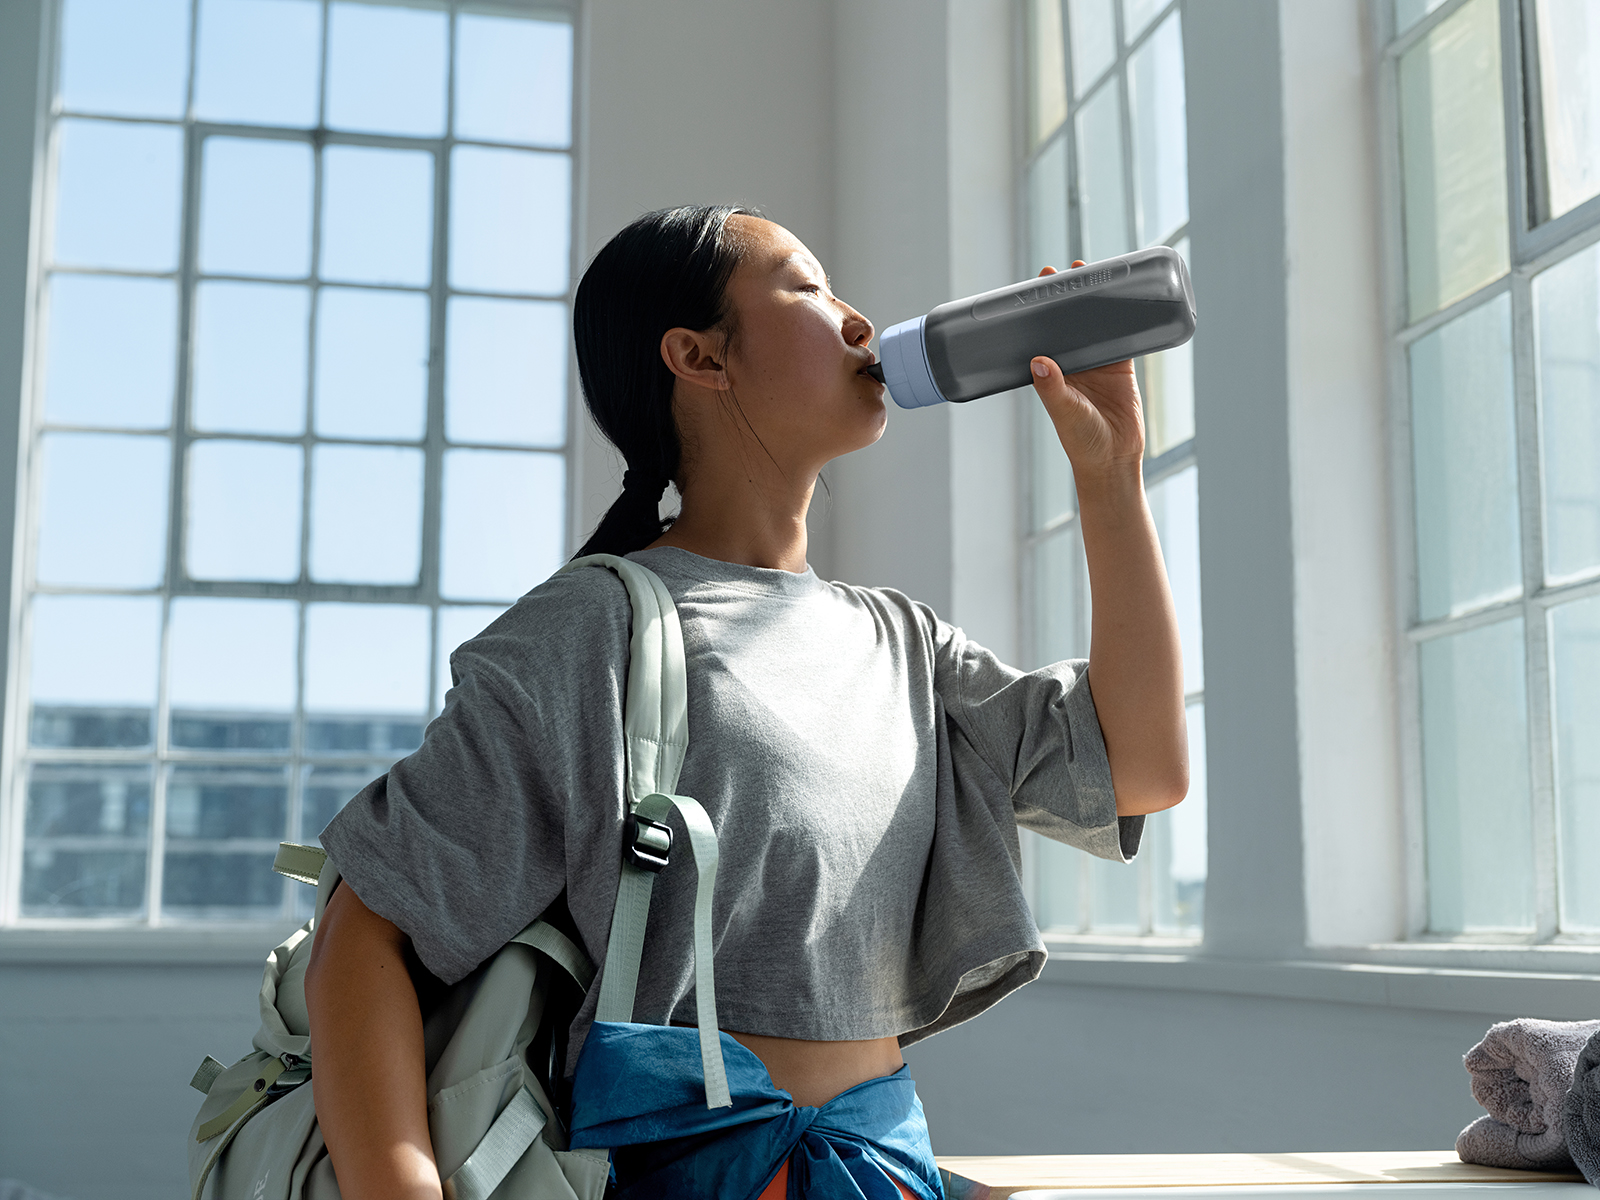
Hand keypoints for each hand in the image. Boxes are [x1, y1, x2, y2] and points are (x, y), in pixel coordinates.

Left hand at [1028, 263, 1145, 478]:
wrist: (1115, 460)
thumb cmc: (1082, 442)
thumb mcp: (1065, 413)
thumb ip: (1052, 389)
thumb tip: (1038, 361)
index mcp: (1052, 371)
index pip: (1043, 333)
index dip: (1040, 309)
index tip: (1036, 285)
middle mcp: (1073, 364)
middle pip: (1068, 322)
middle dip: (1068, 297)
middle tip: (1067, 271)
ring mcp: (1098, 363)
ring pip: (1095, 324)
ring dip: (1095, 302)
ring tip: (1095, 273)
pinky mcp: (1123, 366)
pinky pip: (1124, 335)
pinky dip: (1125, 317)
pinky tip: (1126, 296)